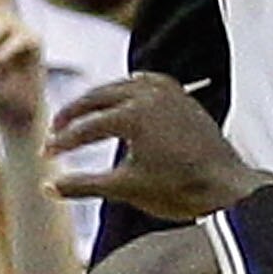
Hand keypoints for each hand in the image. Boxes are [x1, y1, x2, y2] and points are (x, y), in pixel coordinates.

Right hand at [47, 70, 251, 221]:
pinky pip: (147, 83)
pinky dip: (128, 89)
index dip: (61, 142)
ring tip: (82, 115)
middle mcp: (148, 95)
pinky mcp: (182, 97)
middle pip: (97, 97)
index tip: (46, 154)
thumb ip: (83, 185)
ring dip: (99, 98)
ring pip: (121, 86)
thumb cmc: (179, 191)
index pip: (85, 127)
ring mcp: (168, 93)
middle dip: (74, 114)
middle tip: (56, 130)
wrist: (226, 189)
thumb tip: (47, 186)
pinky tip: (122, 99)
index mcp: (132, 115)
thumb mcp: (124, 188)